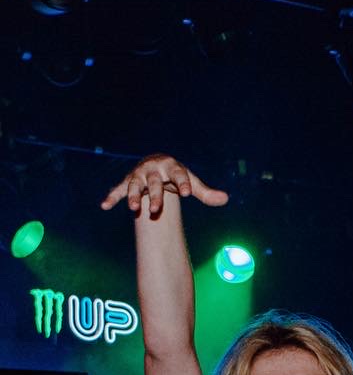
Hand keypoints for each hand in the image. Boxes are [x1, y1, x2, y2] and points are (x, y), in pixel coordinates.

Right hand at [100, 154, 228, 216]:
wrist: (157, 164)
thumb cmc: (178, 176)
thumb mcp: (191, 182)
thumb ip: (206, 192)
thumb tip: (225, 199)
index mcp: (172, 167)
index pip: (179, 175)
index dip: (182, 183)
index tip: (186, 193)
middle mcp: (154, 170)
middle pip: (155, 183)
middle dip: (155, 196)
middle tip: (156, 210)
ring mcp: (139, 176)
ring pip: (135, 185)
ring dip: (133, 196)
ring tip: (134, 209)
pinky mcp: (127, 182)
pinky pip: (117, 189)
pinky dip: (112, 197)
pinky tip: (105, 206)